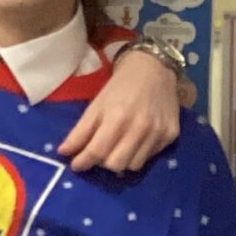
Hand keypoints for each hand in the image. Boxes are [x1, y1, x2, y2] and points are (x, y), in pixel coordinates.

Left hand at [59, 48, 181, 172]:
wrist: (154, 69)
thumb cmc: (120, 87)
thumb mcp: (96, 105)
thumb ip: (81, 131)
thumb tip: (64, 153)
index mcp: (118, 117)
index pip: (98, 151)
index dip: (83, 162)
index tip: (76, 165)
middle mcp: (140, 128)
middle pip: (116, 164)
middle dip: (102, 163)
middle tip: (97, 154)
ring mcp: (158, 133)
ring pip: (134, 166)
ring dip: (121, 161)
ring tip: (116, 148)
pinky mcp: (172, 135)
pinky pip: (150, 157)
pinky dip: (138, 154)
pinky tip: (135, 141)